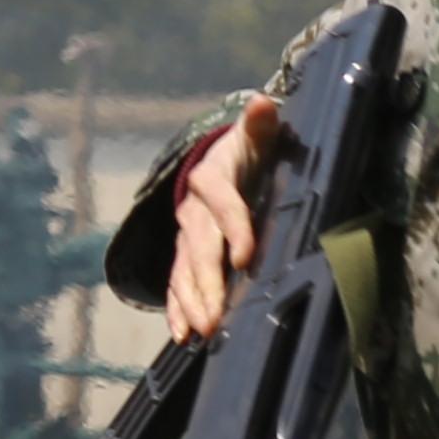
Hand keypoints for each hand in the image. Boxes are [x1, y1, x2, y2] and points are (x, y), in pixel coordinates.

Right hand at [160, 100, 285, 343]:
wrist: (218, 163)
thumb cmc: (246, 153)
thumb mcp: (255, 137)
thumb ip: (259, 125)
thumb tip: (262, 103)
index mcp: (212, 179)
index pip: (223, 204)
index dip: (234, 228)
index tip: (245, 258)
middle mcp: (193, 210)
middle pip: (199, 248)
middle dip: (206, 282)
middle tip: (215, 316)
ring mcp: (186, 236)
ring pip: (184, 271)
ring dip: (191, 302)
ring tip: (201, 332)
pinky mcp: (185, 256)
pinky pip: (177, 284)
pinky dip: (178, 309)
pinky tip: (183, 335)